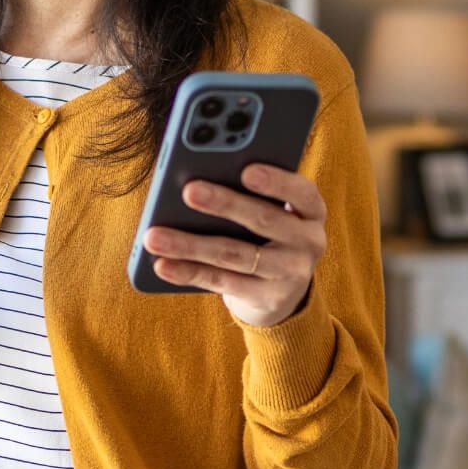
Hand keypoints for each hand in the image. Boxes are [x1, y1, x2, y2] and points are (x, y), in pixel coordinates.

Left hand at [142, 163, 325, 327]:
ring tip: (155, 236)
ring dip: (191, 244)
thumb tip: (200, 175)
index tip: (246, 169)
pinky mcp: (267, 298)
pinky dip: (189, 272)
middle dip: (224, 203)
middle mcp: (309, 242)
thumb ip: (252, 192)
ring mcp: (291, 274)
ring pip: (235, 255)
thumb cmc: (268, 232)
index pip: (301, 191)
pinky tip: (162, 264)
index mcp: (312, 211)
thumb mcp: (274, 210)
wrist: (283, 291)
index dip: (276, 181)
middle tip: (189, 191)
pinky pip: (222, 282)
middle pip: (264, 220)